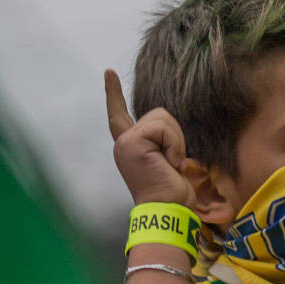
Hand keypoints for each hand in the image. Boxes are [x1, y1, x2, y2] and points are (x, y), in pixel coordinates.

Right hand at [104, 70, 200, 207]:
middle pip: (158, 114)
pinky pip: (163, 128)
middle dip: (175, 135)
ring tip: (171, 165)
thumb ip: (161, 141)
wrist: (167, 210)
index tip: (108, 72)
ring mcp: (125, 142)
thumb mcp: (167, 160)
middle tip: (173, 163)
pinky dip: (174, 145)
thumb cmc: (171, 192)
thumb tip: (168, 134)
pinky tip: (170, 164)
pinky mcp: (132, 142)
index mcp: (130, 147)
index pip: (120, 115)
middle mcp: (123, 142)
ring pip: (162, 118)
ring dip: (176, 141)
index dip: (114, 94)